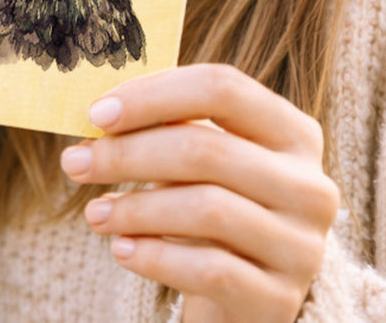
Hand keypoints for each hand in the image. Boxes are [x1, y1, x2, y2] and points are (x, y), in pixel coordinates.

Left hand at [60, 64, 337, 322]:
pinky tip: (122, 250)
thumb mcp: (205, 161)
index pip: (223, 88)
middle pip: (208, 148)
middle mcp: (309, 184)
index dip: (154, 95)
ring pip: (207, 209)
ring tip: (94, 213)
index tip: (97, 113)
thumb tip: (101, 112)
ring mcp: (301, 245)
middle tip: (76, 162)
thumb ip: (170, 128)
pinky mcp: (279, 298)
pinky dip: (156, 257)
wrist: (247, 296)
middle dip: (130, 153)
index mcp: (294, 131)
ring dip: (136, 208)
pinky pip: (210, 269)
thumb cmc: (214, 207)